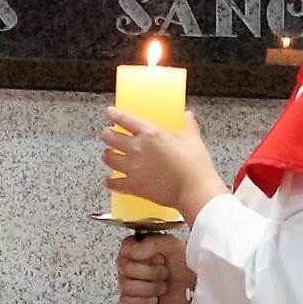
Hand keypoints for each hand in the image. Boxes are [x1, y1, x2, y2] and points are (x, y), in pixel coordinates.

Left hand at [103, 108, 229, 224]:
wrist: (195, 191)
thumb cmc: (195, 166)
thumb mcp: (193, 139)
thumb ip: (188, 125)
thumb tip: (187, 116)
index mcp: (150, 133)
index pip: (125, 119)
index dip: (114, 114)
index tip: (110, 112)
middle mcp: (137, 148)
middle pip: (110, 137)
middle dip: (107, 135)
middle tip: (108, 135)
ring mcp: (133, 167)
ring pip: (108, 158)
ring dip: (107, 155)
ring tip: (109, 155)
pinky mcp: (134, 186)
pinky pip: (114, 184)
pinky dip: (110, 182)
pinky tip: (109, 181)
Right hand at [117, 232, 195, 303]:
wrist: (190, 286)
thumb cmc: (181, 264)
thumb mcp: (172, 245)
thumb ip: (152, 243)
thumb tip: (136, 250)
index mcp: (134, 247)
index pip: (126, 249)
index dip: (144, 255)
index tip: (159, 257)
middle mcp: (128, 264)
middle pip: (125, 268)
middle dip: (151, 273)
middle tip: (164, 272)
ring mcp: (127, 282)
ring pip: (126, 286)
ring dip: (150, 288)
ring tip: (161, 286)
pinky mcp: (131, 300)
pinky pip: (126, 302)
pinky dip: (143, 302)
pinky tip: (154, 298)